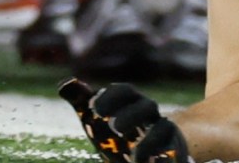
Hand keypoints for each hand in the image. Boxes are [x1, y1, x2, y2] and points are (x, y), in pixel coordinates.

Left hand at [61, 81, 192, 162]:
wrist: (143, 154)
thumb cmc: (113, 133)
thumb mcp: (95, 120)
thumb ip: (81, 101)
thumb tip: (64, 84)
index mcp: (129, 101)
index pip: (123, 91)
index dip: (110, 97)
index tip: (93, 109)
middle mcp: (148, 113)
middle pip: (145, 107)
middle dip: (130, 115)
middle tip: (113, 128)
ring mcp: (163, 131)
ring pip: (164, 127)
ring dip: (151, 141)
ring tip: (135, 156)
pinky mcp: (174, 150)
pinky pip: (174, 151)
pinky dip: (164, 158)